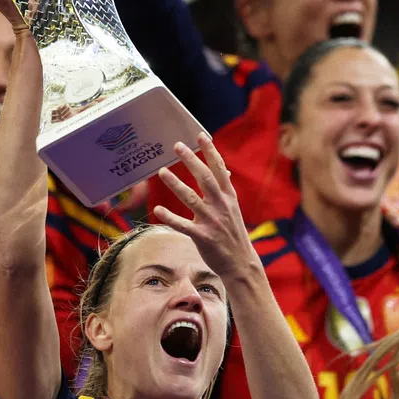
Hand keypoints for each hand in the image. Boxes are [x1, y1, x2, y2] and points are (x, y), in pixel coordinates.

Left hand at [154, 136, 253, 280]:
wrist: (240, 263)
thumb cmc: (233, 233)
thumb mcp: (233, 209)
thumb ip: (225, 190)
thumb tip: (223, 170)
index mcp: (229, 196)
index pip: (219, 169)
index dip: (210, 151)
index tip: (200, 136)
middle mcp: (221, 205)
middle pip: (204, 178)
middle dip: (191, 160)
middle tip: (177, 146)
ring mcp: (212, 221)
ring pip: (190, 198)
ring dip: (175, 184)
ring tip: (162, 171)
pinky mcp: (202, 236)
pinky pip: (183, 225)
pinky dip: (170, 217)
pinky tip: (157, 209)